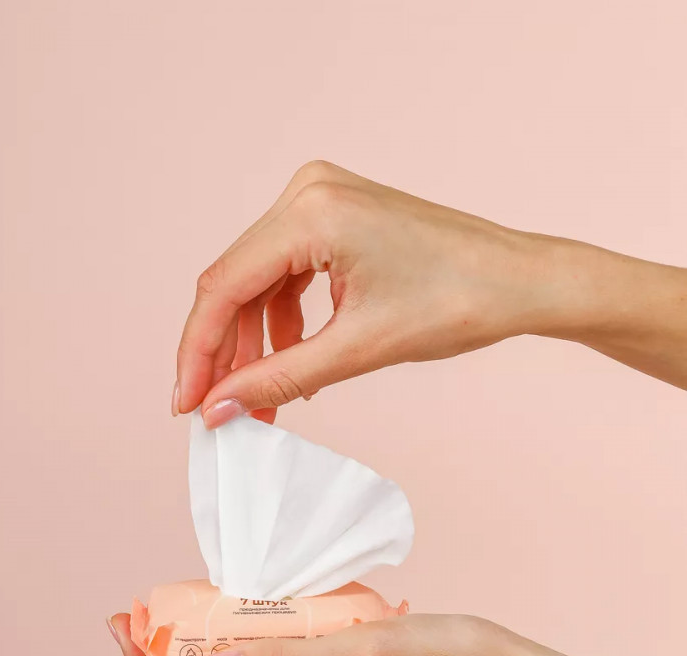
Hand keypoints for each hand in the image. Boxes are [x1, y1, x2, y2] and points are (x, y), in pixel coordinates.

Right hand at [175, 161, 686, 422]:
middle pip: (233, 283)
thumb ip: (279, 378)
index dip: (198, 354)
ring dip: (254, 344)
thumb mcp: (359, 349)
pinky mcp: (336, 217)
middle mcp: (308, 192)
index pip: (223, 288)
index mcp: (312, 213)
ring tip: (260, 402)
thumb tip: (219, 409)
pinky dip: (282, 322)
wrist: (521, 281)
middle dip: (224, 353)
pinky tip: (290, 364)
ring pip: (257, 282)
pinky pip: (287, 274)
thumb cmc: (459, 303)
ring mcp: (322, 199)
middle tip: (220, 411)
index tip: (186, 405)